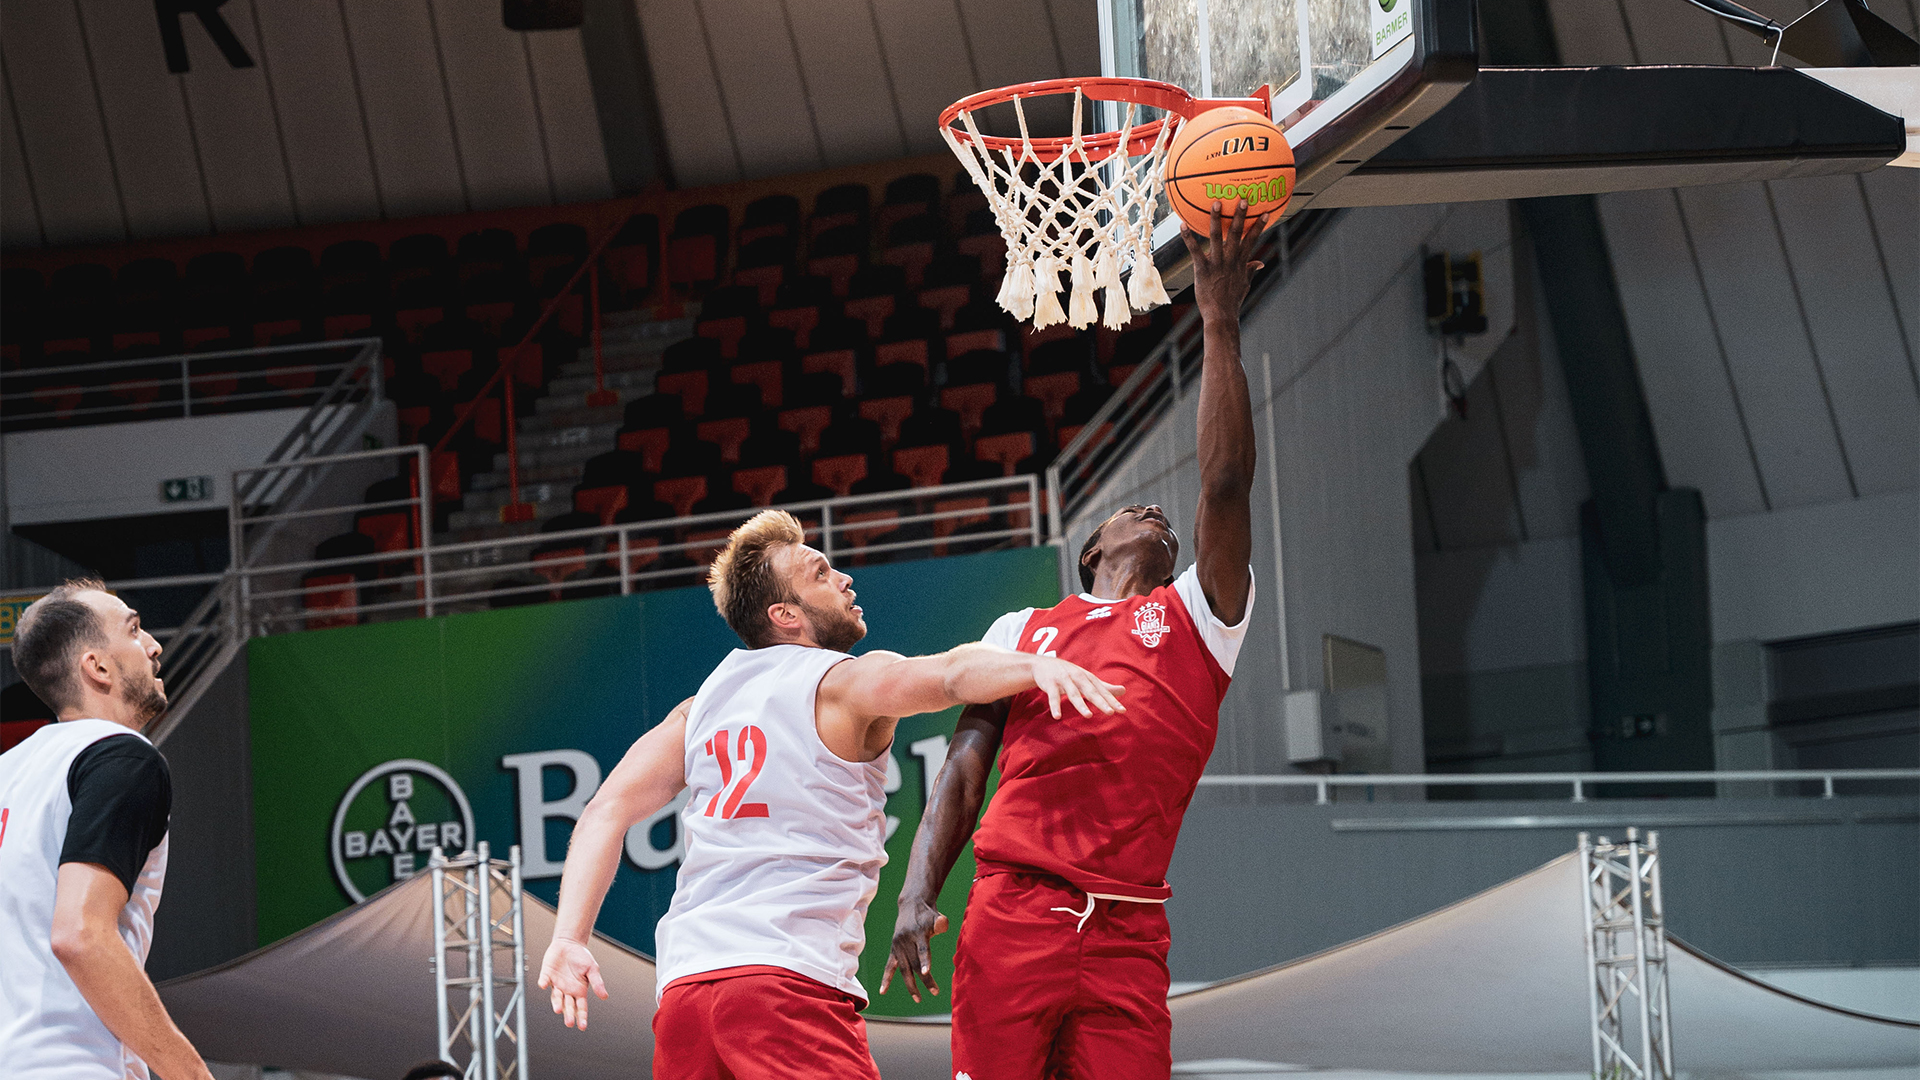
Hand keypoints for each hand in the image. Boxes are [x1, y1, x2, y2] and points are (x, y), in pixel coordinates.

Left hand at [537, 937, 607, 1030]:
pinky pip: (544, 980)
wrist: (569, 943)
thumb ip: (597, 982)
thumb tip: (604, 996)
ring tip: (558, 1009)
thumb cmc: (582, 957)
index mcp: (579, 990)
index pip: (581, 1007)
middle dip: (569, 1014)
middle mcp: (567, 990)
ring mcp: (556, 984)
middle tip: (569, 1023)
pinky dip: (543, 982)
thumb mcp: (593, 969)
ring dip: (556, 1003)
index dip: (581, 1017)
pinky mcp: (547, 975)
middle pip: (568, 1006)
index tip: (582, 1026)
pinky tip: (543, 985)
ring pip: (555, 997)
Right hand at [879, 897, 949, 1002]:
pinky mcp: (894, 950)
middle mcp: (905, 940)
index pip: (922, 949)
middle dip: (925, 979)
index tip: (926, 972)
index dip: (924, 960)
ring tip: (918, 999)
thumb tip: (943, 925)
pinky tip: (882, 991)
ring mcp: (898, 946)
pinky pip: (889, 966)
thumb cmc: (927, 914)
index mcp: (917, 932)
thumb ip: (940, 922)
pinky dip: (886, 979)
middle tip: (935, 992)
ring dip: (910, 985)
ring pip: (903, 969)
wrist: (911, 905)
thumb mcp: (935, 915)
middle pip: (915, 963)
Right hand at [1032, 655, 1124, 718]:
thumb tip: (1124, 690)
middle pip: (1091, 692)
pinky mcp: (1050, 684)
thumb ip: (1104, 687)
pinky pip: (1053, 697)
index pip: (1102, 691)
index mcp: (1088, 678)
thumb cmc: (1069, 674)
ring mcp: (1064, 680)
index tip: (1122, 711)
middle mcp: (1078, 678)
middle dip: (1100, 702)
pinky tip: (1057, 716)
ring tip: (1088, 715)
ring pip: (1073, 694)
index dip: (1112, 701)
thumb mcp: (1087, 678)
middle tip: (1110, 712)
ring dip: (1080, 705)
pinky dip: (1055, 706)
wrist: (1042, 664)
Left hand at [1181, 199, 1268, 322]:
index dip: (1259, 226)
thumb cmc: (1232, 300)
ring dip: (1216, 219)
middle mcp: (1230, 259)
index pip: (1252, 240)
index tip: (1265, 212)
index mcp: (1241, 261)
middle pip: (1237, 233)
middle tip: (1242, 199)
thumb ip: (1251, 270)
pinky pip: (1194, 250)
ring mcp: (1217, 263)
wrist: (1221, 315)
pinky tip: (1182, 224)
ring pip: (1217, 237)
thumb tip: (1260, 262)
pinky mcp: (1202, 268)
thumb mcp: (1245, 284)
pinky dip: (1188, 237)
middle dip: (1240, 216)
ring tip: (1215, 203)